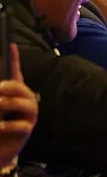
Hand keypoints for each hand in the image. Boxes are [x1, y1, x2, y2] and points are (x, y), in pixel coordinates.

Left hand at [0, 47, 36, 167]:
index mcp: (11, 94)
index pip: (14, 74)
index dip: (14, 59)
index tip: (11, 45)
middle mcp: (22, 103)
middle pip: (22, 87)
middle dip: (10, 87)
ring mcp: (26, 117)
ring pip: (27, 103)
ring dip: (9, 103)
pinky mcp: (26, 131)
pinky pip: (22, 124)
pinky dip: (9, 124)